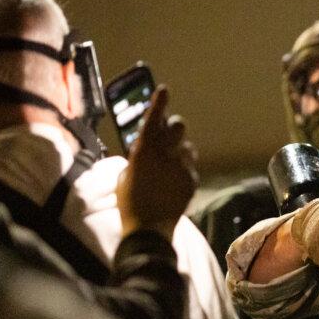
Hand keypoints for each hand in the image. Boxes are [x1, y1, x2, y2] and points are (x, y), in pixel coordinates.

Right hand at [116, 86, 198, 238]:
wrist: (149, 228)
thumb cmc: (130, 201)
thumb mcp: (126, 174)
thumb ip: (138, 157)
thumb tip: (146, 147)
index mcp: (143, 150)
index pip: (153, 118)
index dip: (159, 102)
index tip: (164, 89)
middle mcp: (165, 154)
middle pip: (179, 127)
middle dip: (174, 128)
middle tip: (169, 133)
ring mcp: (181, 167)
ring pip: (188, 147)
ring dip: (180, 151)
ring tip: (169, 166)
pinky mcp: (192, 180)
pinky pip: (191, 167)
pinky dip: (184, 170)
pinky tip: (174, 183)